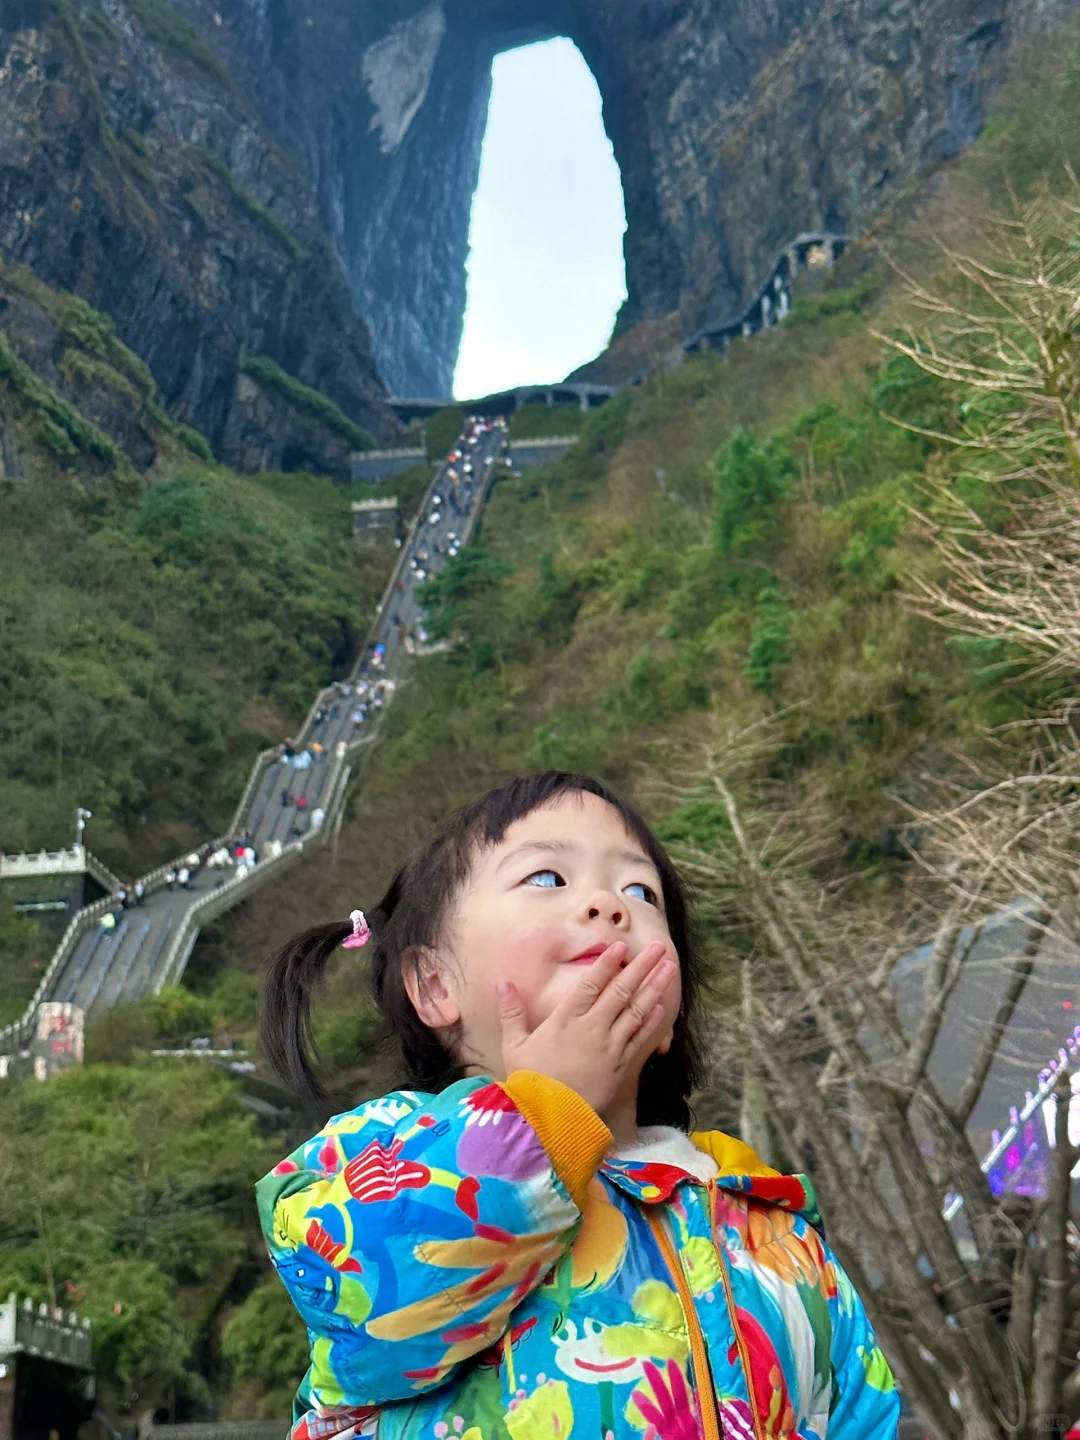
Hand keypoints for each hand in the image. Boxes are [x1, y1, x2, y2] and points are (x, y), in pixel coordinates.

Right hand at [496, 941, 677, 1116]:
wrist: (549, 1119)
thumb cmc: (529, 1081)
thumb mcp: (514, 1045)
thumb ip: (511, 1012)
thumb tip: (502, 984)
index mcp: (565, 1019)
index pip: (591, 983)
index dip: (607, 963)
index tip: (621, 945)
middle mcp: (592, 1027)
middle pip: (621, 990)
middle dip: (641, 967)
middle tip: (659, 948)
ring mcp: (610, 1046)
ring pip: (637, 1010)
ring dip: (655, 988)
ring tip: (669, 969)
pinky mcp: (621, 1066)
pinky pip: (640, 1039)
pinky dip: (652, 1022)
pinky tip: (662, 1007)